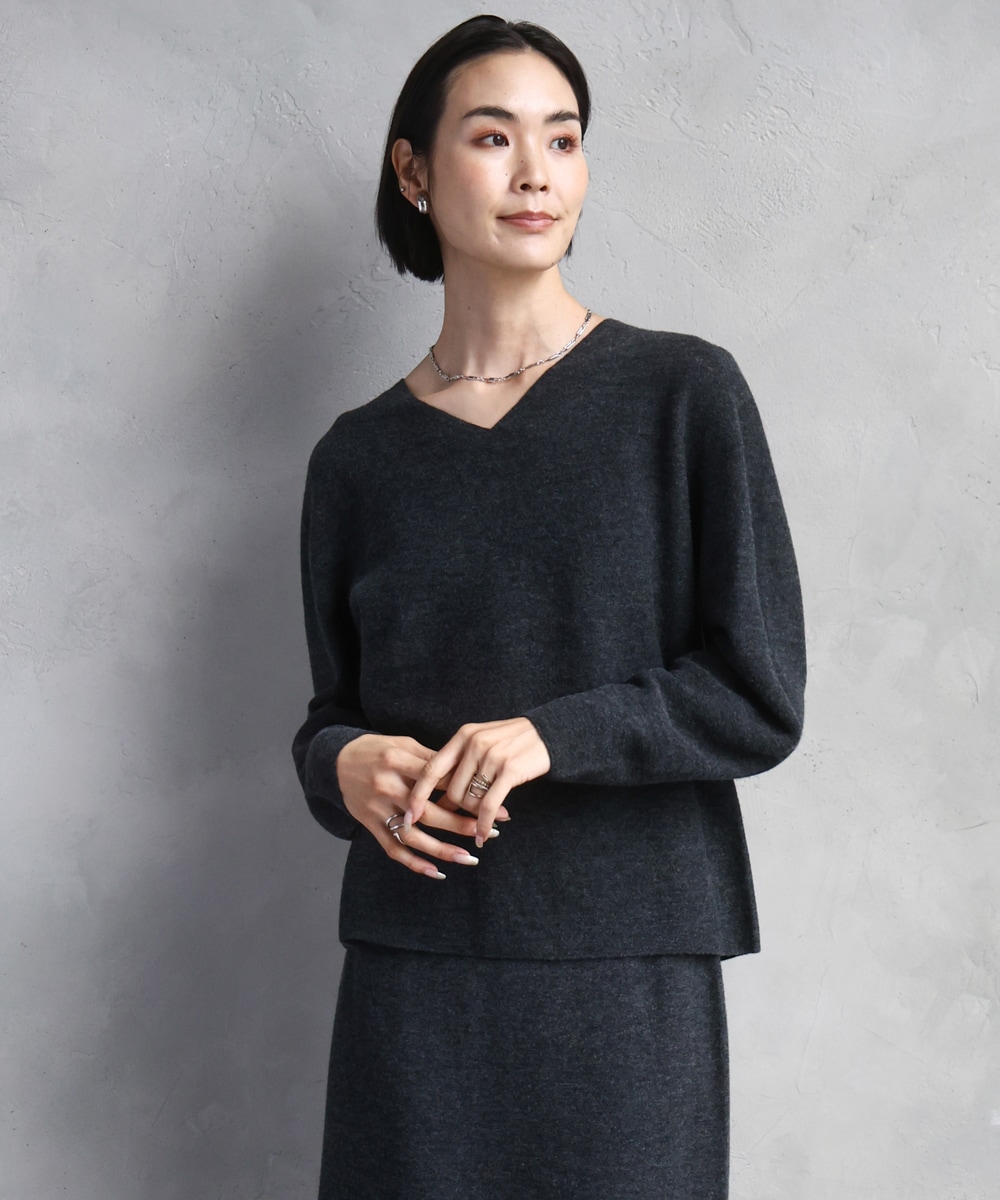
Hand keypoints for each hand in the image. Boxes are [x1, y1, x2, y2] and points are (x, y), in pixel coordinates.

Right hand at [337, 733, 507, 878]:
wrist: (336, 761)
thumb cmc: (377, 749)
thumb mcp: (403, 743)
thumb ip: (431, 758)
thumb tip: (465, 771)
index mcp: (399, 760)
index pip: (440, 780)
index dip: (469, 791)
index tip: (495, 801)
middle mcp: (388, 786)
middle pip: (431, 812)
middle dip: (463, 824)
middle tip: (491, 832)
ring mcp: (377, 809)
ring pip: (414, 836)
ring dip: (443, 850)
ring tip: (469, 857)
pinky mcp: (369, 824)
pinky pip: (393, 849)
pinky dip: (414, 863)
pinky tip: (436, 871)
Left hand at [404, 717, 550, 846]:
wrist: (550, 733)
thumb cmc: (512, 742)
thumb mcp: (481, 743)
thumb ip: (460, 765)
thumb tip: (439, 800)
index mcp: (463, 736)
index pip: (431, 768)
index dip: (417, 794)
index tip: (408, 816)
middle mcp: (474, 743)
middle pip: (451, 791)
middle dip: (457, 810)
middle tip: (467, 818)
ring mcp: (492, 756)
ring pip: (469, 800)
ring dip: (475, 815)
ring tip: (485, 816)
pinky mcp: (510, 770)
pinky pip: (489, 806)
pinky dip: (484, 825)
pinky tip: (484, 835)